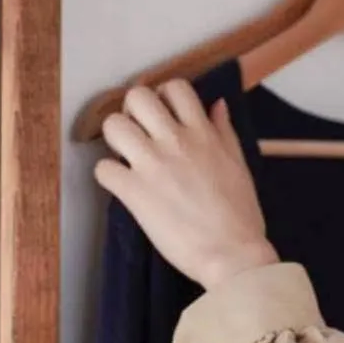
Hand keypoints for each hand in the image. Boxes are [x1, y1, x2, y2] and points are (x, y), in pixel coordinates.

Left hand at [94, 81, 278, 289]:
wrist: (232, 254)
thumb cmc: (240, 216)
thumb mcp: (239, 164)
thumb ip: (224, 131)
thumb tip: (217, 104)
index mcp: (202, 133)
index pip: (175, 87)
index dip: (162, 97)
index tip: (162, 115)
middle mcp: (176, 142)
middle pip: (137, 97)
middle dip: (132, 111)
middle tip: (137, 133)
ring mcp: (152, 165)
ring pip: (114, 126)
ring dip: (115, 139)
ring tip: (125, 156)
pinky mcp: (135, 192)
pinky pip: (103, 169)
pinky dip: (107, 176)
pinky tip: (121, 186)